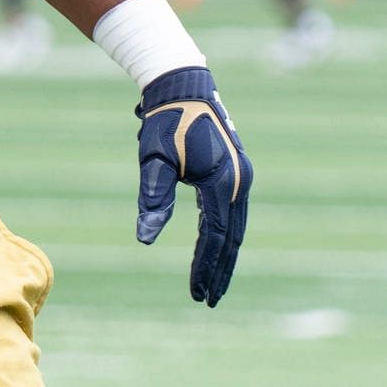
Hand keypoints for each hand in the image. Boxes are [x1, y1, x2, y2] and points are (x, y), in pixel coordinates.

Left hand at [134, 65, 251, 306]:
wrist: (183, 86)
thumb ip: (153, 200)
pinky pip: (233, 214)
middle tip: (208, 300)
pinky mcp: (237, 172)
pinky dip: (224, 237)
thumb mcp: (154, 161)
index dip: (205, 267)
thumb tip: (145, 239)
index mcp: (222, 182)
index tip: (196, 293)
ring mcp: (242, 177)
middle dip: (219, 271)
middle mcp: (239, 182)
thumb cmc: (165, 122)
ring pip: (236, 229)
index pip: (214, 237)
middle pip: (232, 239)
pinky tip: (214, 251)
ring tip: (212, 284)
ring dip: (224, 257)